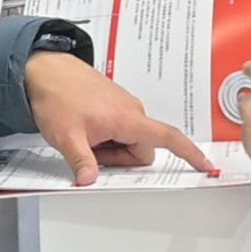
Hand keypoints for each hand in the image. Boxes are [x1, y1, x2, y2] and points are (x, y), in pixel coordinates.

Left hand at [25, 51, 214, 185]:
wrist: (45, 70)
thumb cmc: (57, 96)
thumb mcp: (66, 137)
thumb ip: (82, 162)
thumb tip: (89, 181)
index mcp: (127, 118)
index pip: (168, 138)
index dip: (189, 153)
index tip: (205, 165)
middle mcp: (132, 110)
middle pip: (142, 150)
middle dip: (120, 159)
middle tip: (91, 151)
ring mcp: (125, 106)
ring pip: (130, 141)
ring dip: (112, 148)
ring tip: (86, 137)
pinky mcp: (116, 104)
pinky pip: (122, 130)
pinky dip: (108, 137)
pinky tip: (87, 130)